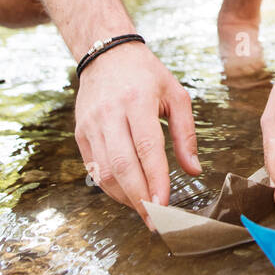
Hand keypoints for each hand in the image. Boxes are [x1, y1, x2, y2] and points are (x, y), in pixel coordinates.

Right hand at [73, 42, 199, 229]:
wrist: (107, 55)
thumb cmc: (147, 75)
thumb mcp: (176, 95)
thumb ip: (186, 133)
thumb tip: (194, 169)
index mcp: (137, 100)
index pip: (146, 146)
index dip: (155, 178)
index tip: (164, 203)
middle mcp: (110, 113)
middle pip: (122, 164)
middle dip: (139, 197)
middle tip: (155, 219)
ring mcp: (91, 124)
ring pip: (105, 170)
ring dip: (125, 196)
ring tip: (145, 210)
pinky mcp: (80, 132)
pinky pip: (94, 168)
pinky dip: (110, 187)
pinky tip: (128, 195)